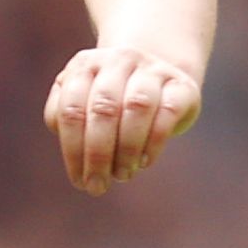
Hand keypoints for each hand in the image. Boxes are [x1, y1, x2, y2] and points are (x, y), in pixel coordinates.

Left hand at [42, 47, 200, 195]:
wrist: (157, 78)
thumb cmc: (111, 100)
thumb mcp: (84, 103)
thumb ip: (65, 121)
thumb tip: (73, 152)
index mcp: (85, 66)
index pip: (72, 109)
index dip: (73, 150)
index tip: (79, 181)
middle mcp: (118, 60)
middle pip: (103, 108)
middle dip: (98, 155)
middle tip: (98, 186)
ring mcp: (152, 69)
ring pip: (137, 107)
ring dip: (127, 149)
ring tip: (122, 175)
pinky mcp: (181, 85)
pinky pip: (168, 113)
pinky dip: (154, 142)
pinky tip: (144, 162)